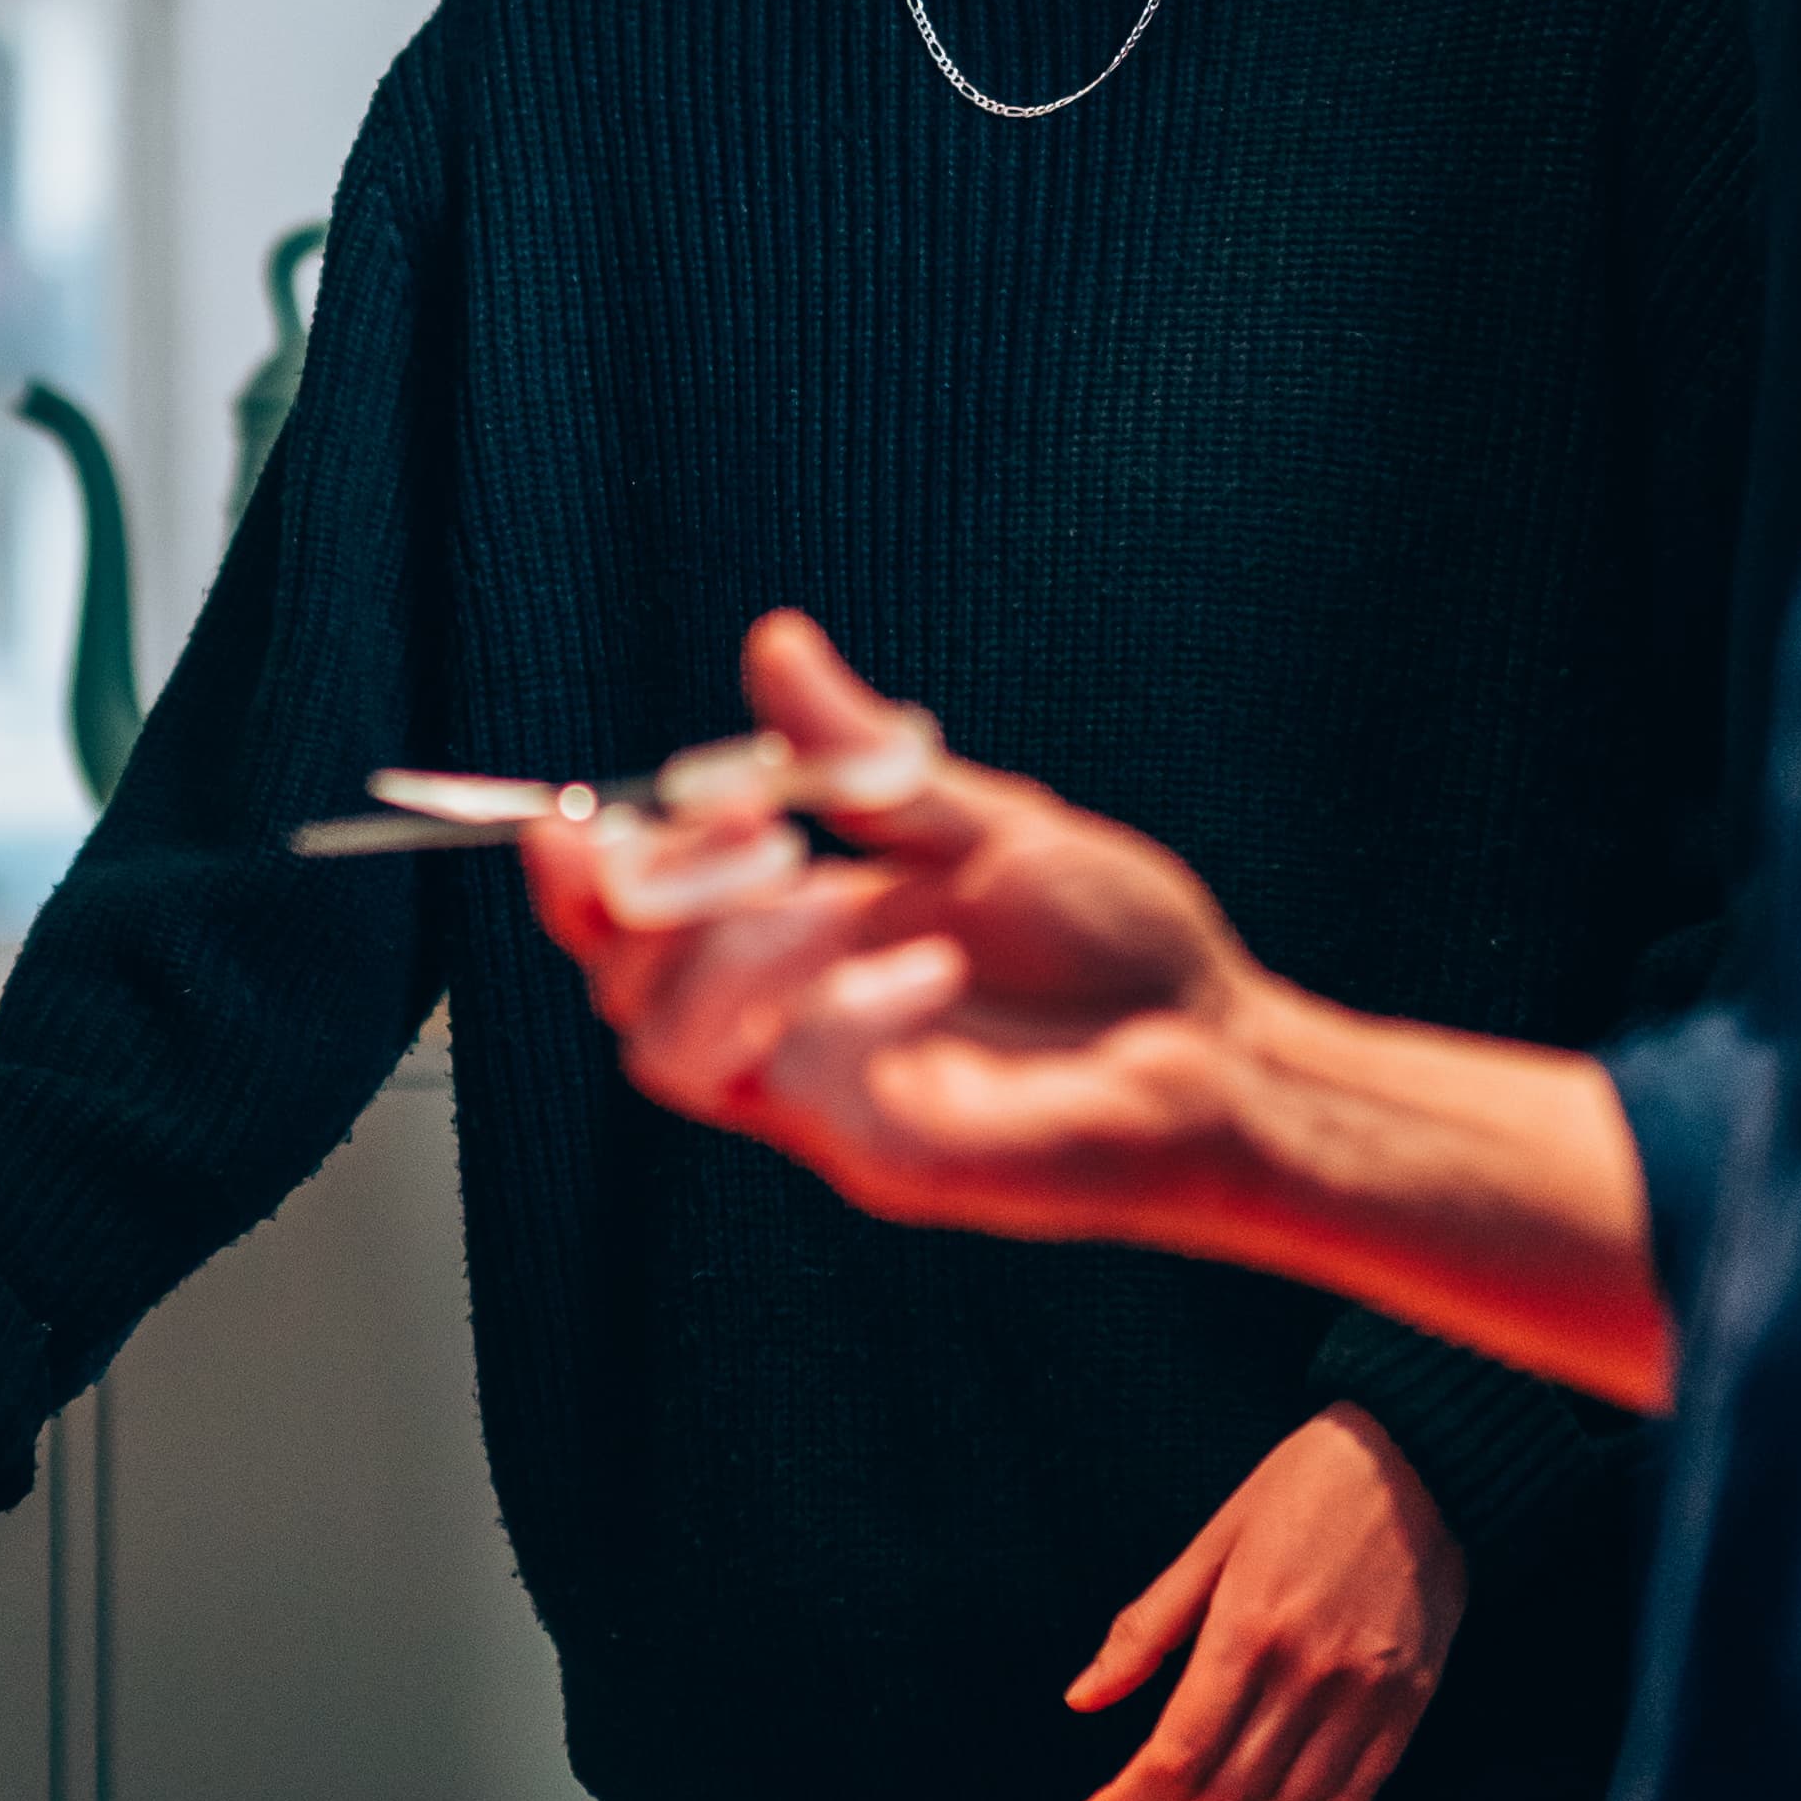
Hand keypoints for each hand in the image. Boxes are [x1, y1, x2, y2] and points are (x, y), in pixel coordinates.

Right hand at [522, 610, 1259, 1245]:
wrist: (1223, 1052)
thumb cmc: (1115, 950)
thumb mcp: (986, 822)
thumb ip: (863, 757)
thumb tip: (779, 646)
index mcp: (791, 945)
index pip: (630, 924)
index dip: (578, 878)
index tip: (580, 813)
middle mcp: (785, 1029)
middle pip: (619, 988)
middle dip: (645, 899)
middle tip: (744, 835)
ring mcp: (824, 1100)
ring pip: (666, 1051)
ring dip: (724, 955)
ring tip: (823, 894)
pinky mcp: (881, 1154)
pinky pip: (797, 1084)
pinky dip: (840, 1006)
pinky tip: (929, 967)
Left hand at [1065, 1405, 1467, 1800]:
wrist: (1423, 1459)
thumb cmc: (1302, 1487)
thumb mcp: (1211, 1541)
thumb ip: (1145, 1629)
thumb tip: (1082, 1700)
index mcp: (1248, 1628)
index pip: (1177, 1752)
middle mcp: (1312, 1673)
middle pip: (1229, 1795)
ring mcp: (1371, 1692)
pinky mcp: (1414, 1699)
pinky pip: (1356, 1788)